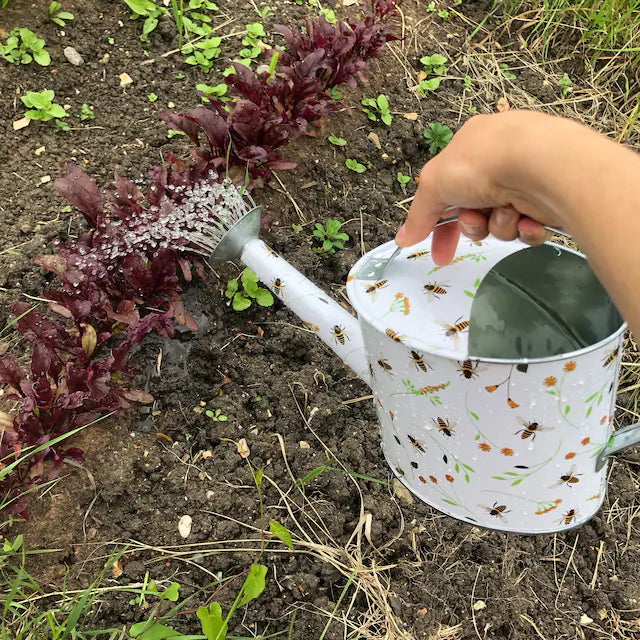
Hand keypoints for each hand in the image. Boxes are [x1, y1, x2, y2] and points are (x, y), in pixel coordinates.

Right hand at [395, 112, 564, 263]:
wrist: (542, 163)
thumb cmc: (484, 163)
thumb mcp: (434, 185)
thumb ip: (418, 216)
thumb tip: (402, 239)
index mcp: (471, 147)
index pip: (448, 191)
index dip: (439, 224)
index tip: (438, 252)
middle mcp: (499, 160)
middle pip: (475, 210)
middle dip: (473, 225)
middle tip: (477, 230)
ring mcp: (526, 178)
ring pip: (500, 222)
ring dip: (497, 225)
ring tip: (504, 213)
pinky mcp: (549, 197)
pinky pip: (527, 227)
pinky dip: (524, 228)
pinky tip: (527, 220)